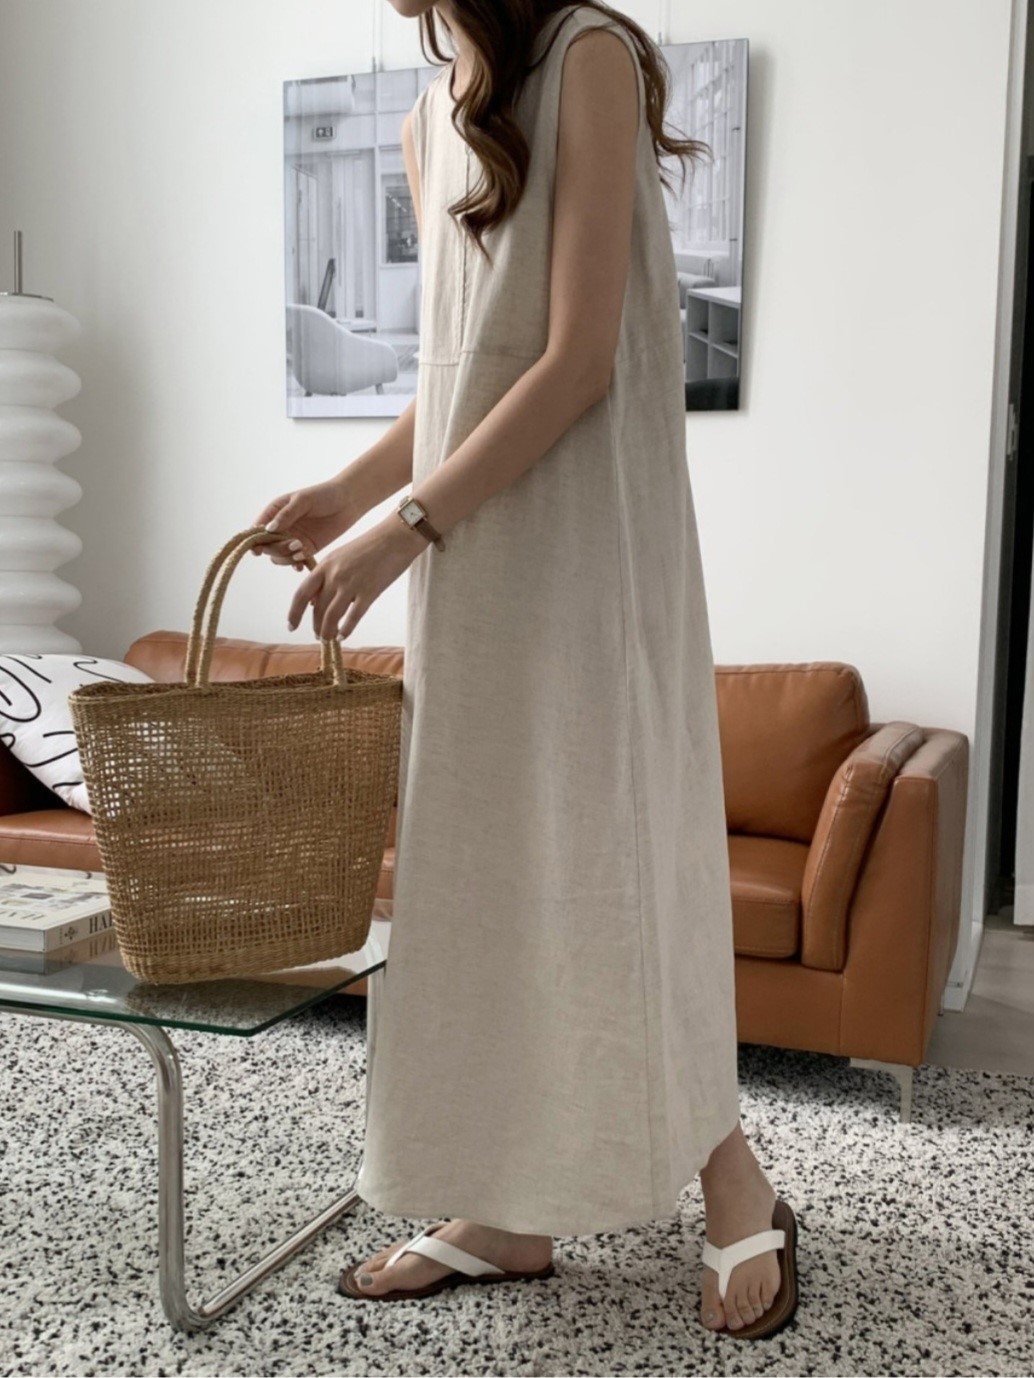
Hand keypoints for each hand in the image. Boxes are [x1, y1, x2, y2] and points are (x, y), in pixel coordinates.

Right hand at [250, 476, 361, 569]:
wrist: (349, 501)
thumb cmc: (325, 495)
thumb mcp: (304, 500)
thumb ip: (287, 514)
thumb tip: (269, 529)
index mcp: (275, 511)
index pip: (258, 529)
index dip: (254, 540)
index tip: (257, 550)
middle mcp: (281, 527)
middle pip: (267, 546)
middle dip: (277, 549)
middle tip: (295, 544)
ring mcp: (292, 539)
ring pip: (278, 556)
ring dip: (287, 558)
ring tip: (302, 551)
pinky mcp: (306, 548)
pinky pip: (294, 560)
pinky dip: (295, 564)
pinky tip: (301, 564)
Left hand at [287, 514, 426, 640]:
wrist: (395, 536)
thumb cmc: (370, 546)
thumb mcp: (341, 556)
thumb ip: (327, 577)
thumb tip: (314, 602)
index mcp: (325, 565)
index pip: (301, 593)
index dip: (294, 613)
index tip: (291, 626)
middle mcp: (335, 575)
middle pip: (317, 608)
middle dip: (315, 626)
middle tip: (318, 635)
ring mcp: (351, 584)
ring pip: (332, 616)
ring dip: (328, 632)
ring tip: (329, 639)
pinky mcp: (370, 591)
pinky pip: (353, 616)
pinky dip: (346, 629)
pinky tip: (344, 636)